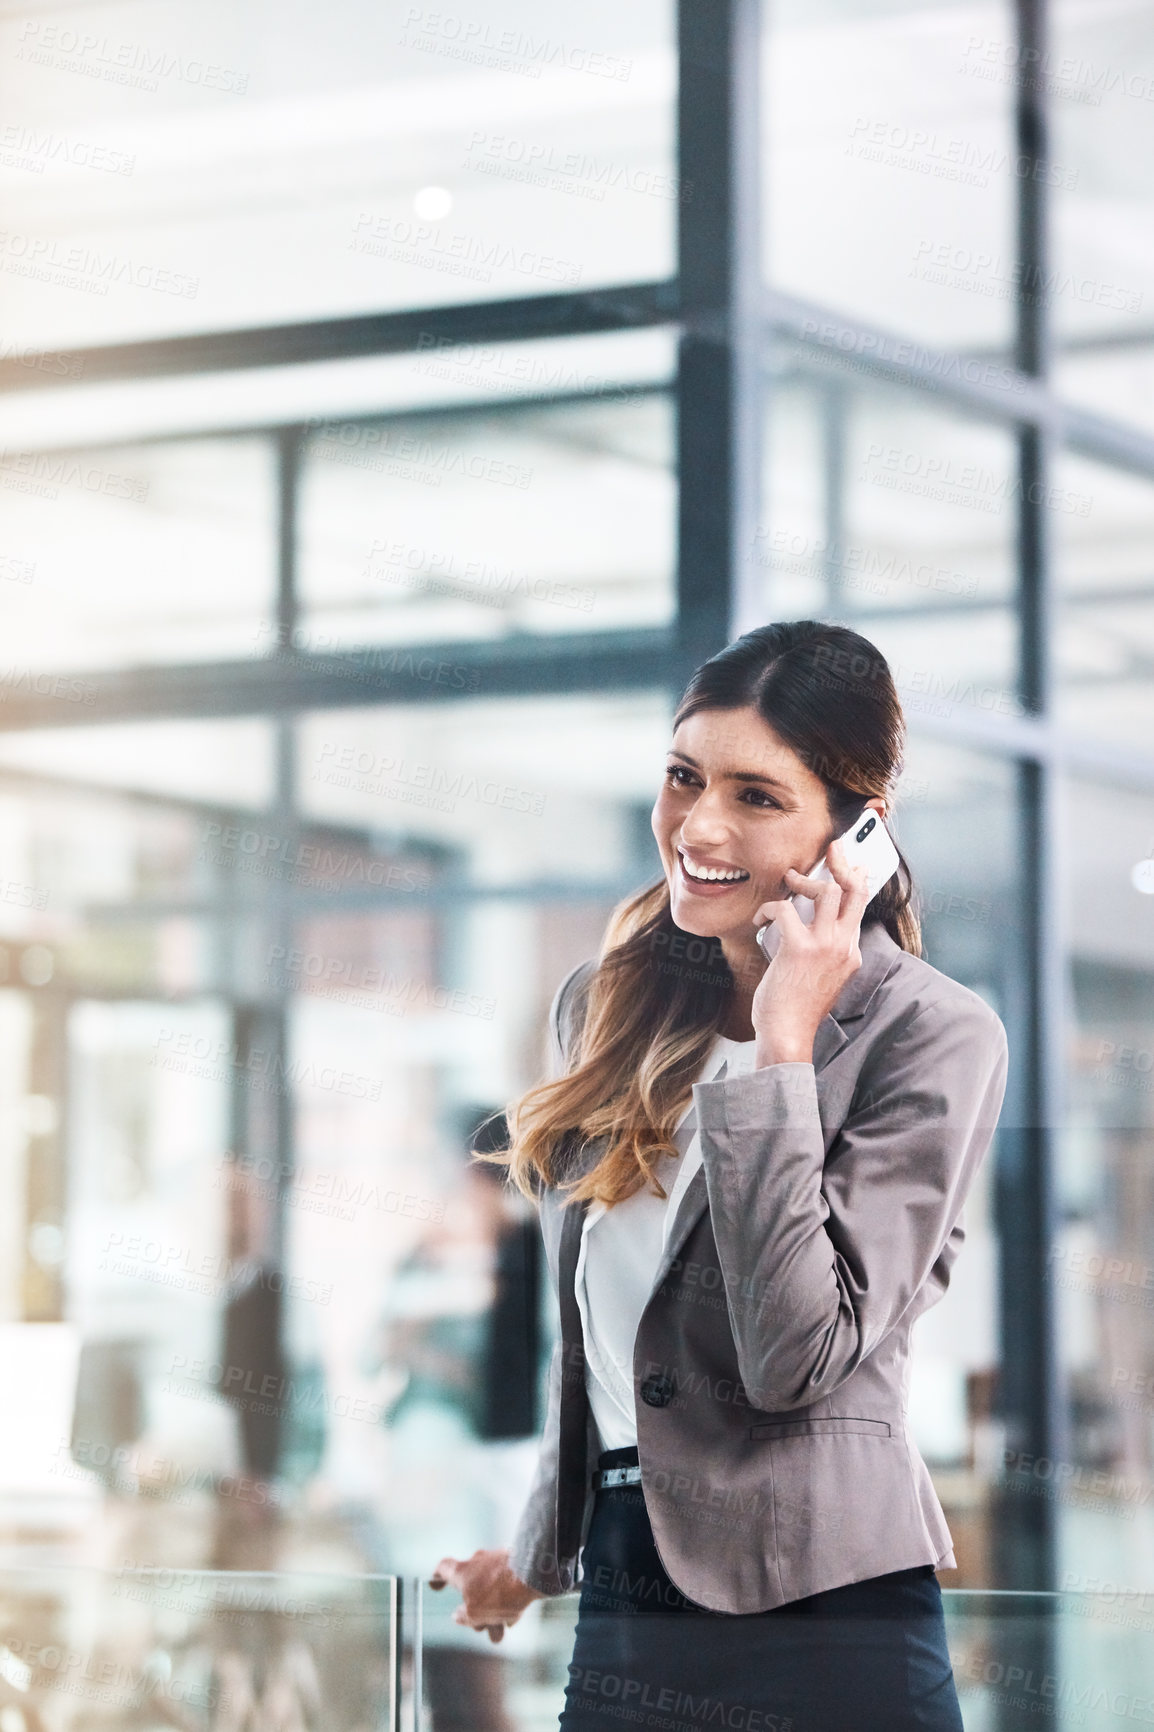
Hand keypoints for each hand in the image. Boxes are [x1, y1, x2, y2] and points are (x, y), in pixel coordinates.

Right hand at [428, 1548, 544, 1643]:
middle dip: (476, 1612)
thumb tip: (458, 1616)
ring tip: (500, 1633)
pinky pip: (506, 1586)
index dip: (437, 1578)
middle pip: (470, 1588)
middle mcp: (478, 1562)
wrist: (533, 1573)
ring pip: (490, 1591)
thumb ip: (463, 1616)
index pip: (443, 1568)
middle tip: (482, 1628)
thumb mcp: (474, 1613)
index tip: (435, 1585)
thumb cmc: (499, 1593)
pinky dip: (507, 1602)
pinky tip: (515, 1617)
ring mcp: (497, 1562)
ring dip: (493, 1613)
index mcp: (463, 1570)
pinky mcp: (515, 1564)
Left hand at [750, 840, 870, 1065]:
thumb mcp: (820, 978)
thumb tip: (803, 922)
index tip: (849, 863)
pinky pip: (785, 909)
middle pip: (855, 892)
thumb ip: (822, 952)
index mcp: (850, 954)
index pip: (858, 909)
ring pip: (828, 891)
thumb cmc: (796, 1010)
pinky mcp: (800, 948)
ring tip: (789, 880)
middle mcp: (844, 947)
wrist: (788, 1036)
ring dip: (804, 879)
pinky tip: (760, 919)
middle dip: (846, 863)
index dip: (855, 881)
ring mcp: (825, 947)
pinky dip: (769, 908)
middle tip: (834, 846)